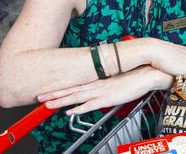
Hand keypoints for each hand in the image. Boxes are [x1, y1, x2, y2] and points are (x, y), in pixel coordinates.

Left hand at [37, 66, 166, 114]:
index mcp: (98, 80)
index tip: (48, 91)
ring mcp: (101, 91)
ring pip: (77, 97)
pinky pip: (90, 105)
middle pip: (71, 90)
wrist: (146, 75)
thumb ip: (105, 86)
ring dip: (61, 101)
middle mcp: (96, 84)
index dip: (61, 88)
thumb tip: (99, 90)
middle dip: (54, 94)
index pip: (75, 84)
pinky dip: (79, 108)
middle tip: (39, 97)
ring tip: (47, 104)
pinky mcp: (108, 98)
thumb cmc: (133, 77)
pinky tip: (69, 111)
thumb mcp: (116, 81)